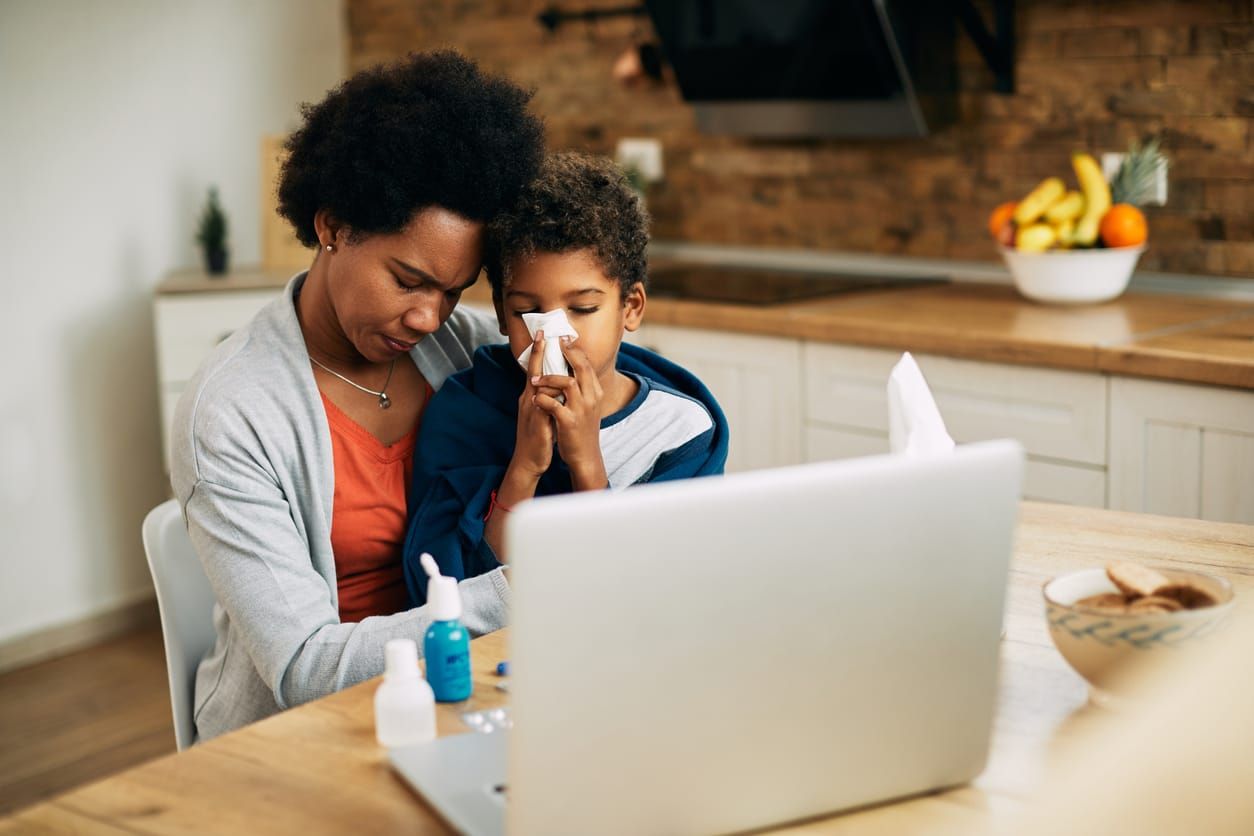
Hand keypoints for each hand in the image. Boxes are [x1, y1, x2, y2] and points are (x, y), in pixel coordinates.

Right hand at [509, 330, 555, 479]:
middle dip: (538, 353)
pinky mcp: (538, 424)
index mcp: (531, 397)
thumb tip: (556, 382)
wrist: (529, 460)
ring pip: (537, 386)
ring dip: (545, 369)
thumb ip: (547, 397)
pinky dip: (550, 395)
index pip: (535, 370)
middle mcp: (528, 400)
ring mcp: (532, 411)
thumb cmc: (538, 436)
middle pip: (533, 372)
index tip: (542, 334)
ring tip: (550, 352)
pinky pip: (544, 406)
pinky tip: (558, 385)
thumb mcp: (542, 413)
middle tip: (542, 333)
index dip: (538, 352)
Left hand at [532, 336, 607, 489]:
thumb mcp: (587, 406)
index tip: (563, 338)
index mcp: (595, 392)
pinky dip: (543, 400)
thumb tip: (571, 370)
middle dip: (567, 352)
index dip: (575, 349)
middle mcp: (591, 398)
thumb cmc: (581, 429)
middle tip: (553, 341)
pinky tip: (536, 400)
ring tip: (535, 380)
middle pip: (581, 367)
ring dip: (549, 378)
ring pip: (567, 383)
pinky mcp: (569, 422)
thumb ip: (581, 388)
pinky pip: (554, 406)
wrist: (585, 456)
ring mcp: (581, 410)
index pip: (587, 364)